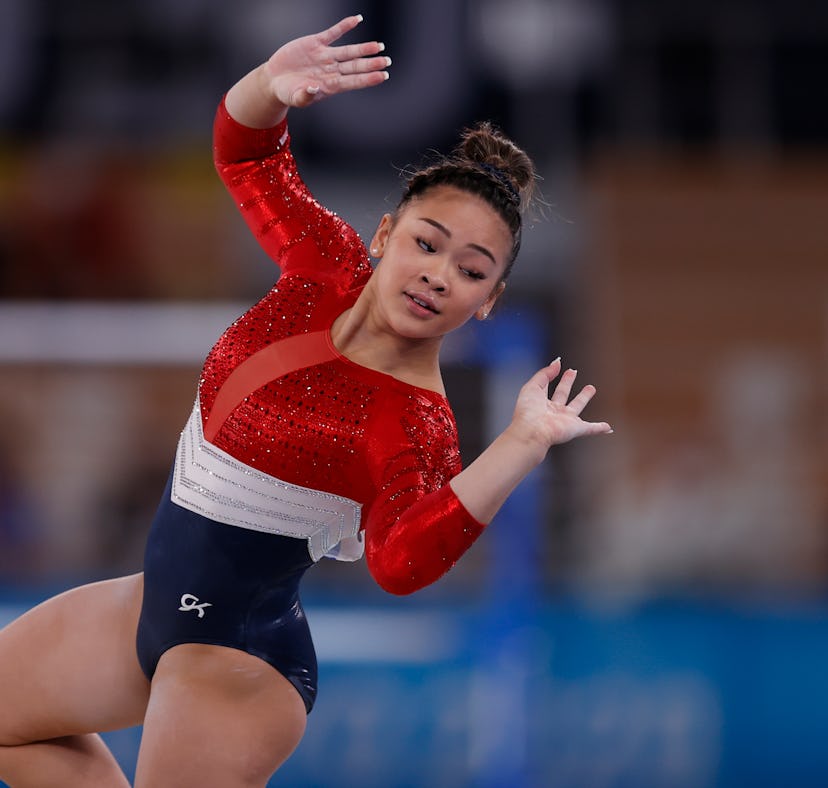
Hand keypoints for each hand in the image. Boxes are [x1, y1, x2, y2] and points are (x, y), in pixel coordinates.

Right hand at [263, 15, 389, 108]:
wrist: (275, 80)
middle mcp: (331, 70)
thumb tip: (314, 88)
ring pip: (348, 51)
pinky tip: (356, 19)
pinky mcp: (316, 43)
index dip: (368, 78)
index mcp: (330, 85)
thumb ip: (305, 95)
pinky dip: (344, 26)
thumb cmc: (288, 93)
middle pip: (355, 66)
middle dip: (371, 63)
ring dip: (363, 48)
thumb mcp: (295, 98)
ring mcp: (325, 56)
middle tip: (386, 61)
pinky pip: (333, 33)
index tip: (383, 76)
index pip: (353, 81)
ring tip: (378, 46)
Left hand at [509, 359, 612, 456]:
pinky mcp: (576, 429)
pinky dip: (599, 429)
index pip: (547, 386)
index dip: (553, 375)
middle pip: (562, 394)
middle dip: (568, 383)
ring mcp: (565, 420)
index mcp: (541, 402)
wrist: (532, 431)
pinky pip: (590, 429)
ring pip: (577, 407)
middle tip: (573, 372)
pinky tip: (608, 428)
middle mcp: (553, 411)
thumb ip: (545, 373)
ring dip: (584, 398)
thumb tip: (557, 362)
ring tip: (591, 388)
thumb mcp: (533, 386)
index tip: (559, 366)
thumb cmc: (528, 411)